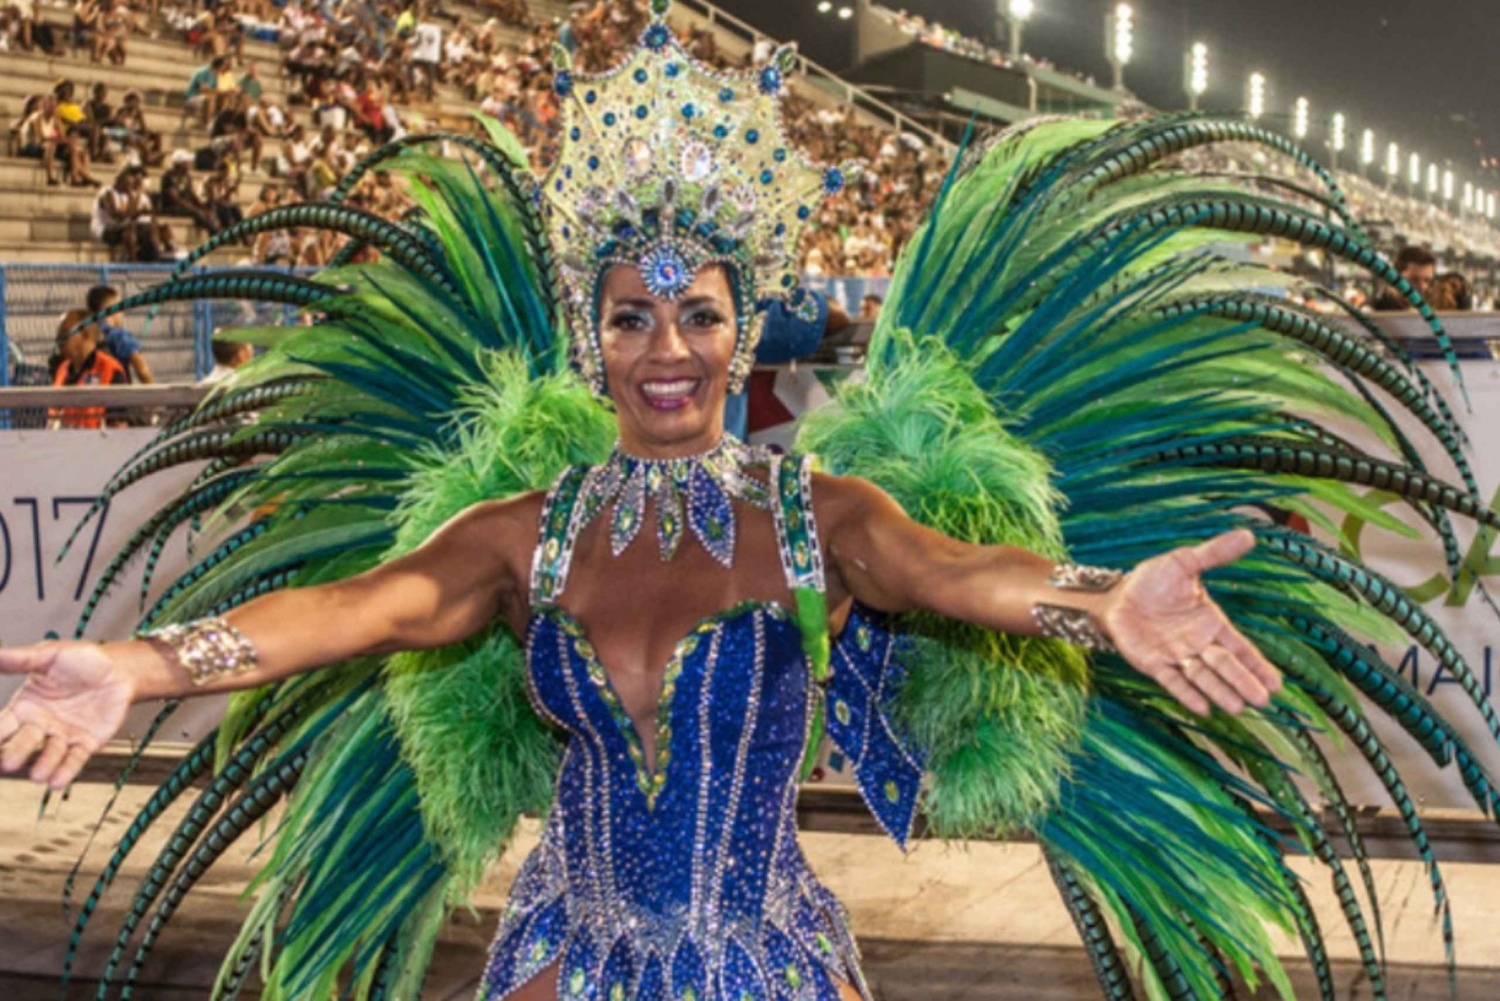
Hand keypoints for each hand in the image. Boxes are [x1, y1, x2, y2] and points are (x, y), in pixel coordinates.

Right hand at [0, 641, 135, 789]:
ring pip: (49, 755)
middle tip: (8, 764)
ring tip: (38, 775)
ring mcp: (63, 736)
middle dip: (15, 754)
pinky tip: (57, 782)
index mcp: (24, 707)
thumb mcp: (50, 656)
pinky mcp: (86, 743)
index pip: (0, 726)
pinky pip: (75, 760)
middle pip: (22, 743)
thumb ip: (21, 659)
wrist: (119, 669)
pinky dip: (67, 771)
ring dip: (43, 765)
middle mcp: (39, 726)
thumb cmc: (80, 661)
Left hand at [1100, 528, 1282, 716]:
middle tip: (1263, 700)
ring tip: (1239, 708)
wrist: (1115, 595)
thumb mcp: (1184, 563)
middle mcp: (1197, 644)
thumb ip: (1214, 554)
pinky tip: (1203, 709)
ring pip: (1203, 677)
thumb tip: (1249, 534)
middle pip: (1225, 666)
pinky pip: (1173, 681)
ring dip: (1220, 692)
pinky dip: (1187, 695)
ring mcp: (1176, 656)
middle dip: (1243, 682)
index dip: (1257, 664)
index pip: (1240, 647)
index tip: (1278, 684)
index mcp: (1210, 622)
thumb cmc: (1151, 580)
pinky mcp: (1153, 664)